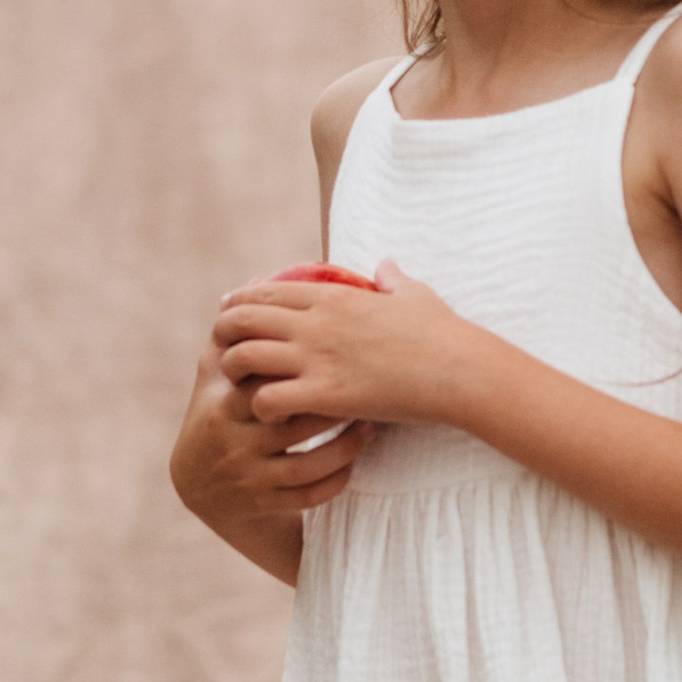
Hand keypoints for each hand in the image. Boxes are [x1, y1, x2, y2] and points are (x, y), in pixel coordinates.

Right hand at [170, 333, 370, 536]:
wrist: (198, 485)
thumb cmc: (217, 415)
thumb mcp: (214, 376)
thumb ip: (232, 333)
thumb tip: (256, 283)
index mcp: (225, 405)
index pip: (265, 384)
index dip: (303, 372)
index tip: (339, 356)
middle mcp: (234, 443)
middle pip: (292, 424)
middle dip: (333, 409)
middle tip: (368, 392)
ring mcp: (249, 477)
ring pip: (306, 465)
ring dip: (344, 447)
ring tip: (369, 426)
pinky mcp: (264, 503)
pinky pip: (308, 496)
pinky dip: (335, 479)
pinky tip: (354, 460)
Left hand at [214, 257, 473, 430]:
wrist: (458, 369)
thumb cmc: (440, 333)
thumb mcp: (413, 295)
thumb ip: (391, 278)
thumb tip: (386, 265)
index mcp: (332, 298)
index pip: (266, 292)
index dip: (239, 301)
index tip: (227, 311)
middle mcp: (316, 324)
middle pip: (243, 319)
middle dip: (225, 335)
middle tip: (222, 352)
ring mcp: (317, 359)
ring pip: (244, 358)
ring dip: (235, 374)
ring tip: (241, 388)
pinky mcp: (325, 395)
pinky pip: (267, 400)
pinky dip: (260, 409)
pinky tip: (272, 416)